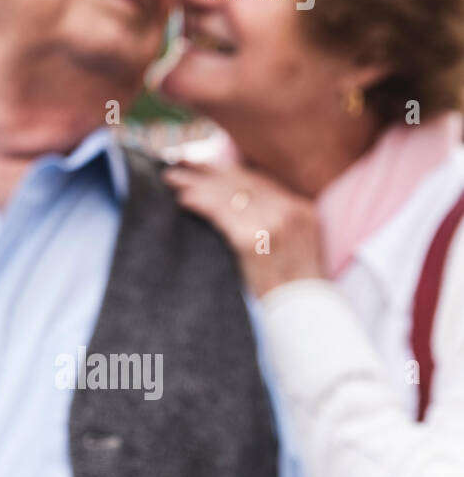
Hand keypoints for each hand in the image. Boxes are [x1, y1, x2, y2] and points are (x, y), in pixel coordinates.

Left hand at [161, 159, 324, 297]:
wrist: (304, 316)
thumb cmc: (291, 289)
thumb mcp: (294, 248)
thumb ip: (274, 223)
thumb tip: (237, 206)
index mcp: (302, 210)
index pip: (258, 180)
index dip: (227, 170)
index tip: (203, 162)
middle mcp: (290, 211)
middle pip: (241, 181)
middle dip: (207, 169)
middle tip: (180, 159)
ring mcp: (273, 223)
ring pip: (227, 193)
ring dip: (196, 183)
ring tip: (171, 177)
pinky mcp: (253, 238)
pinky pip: (220, 212)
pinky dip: (199, 202)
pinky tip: (182, 199)